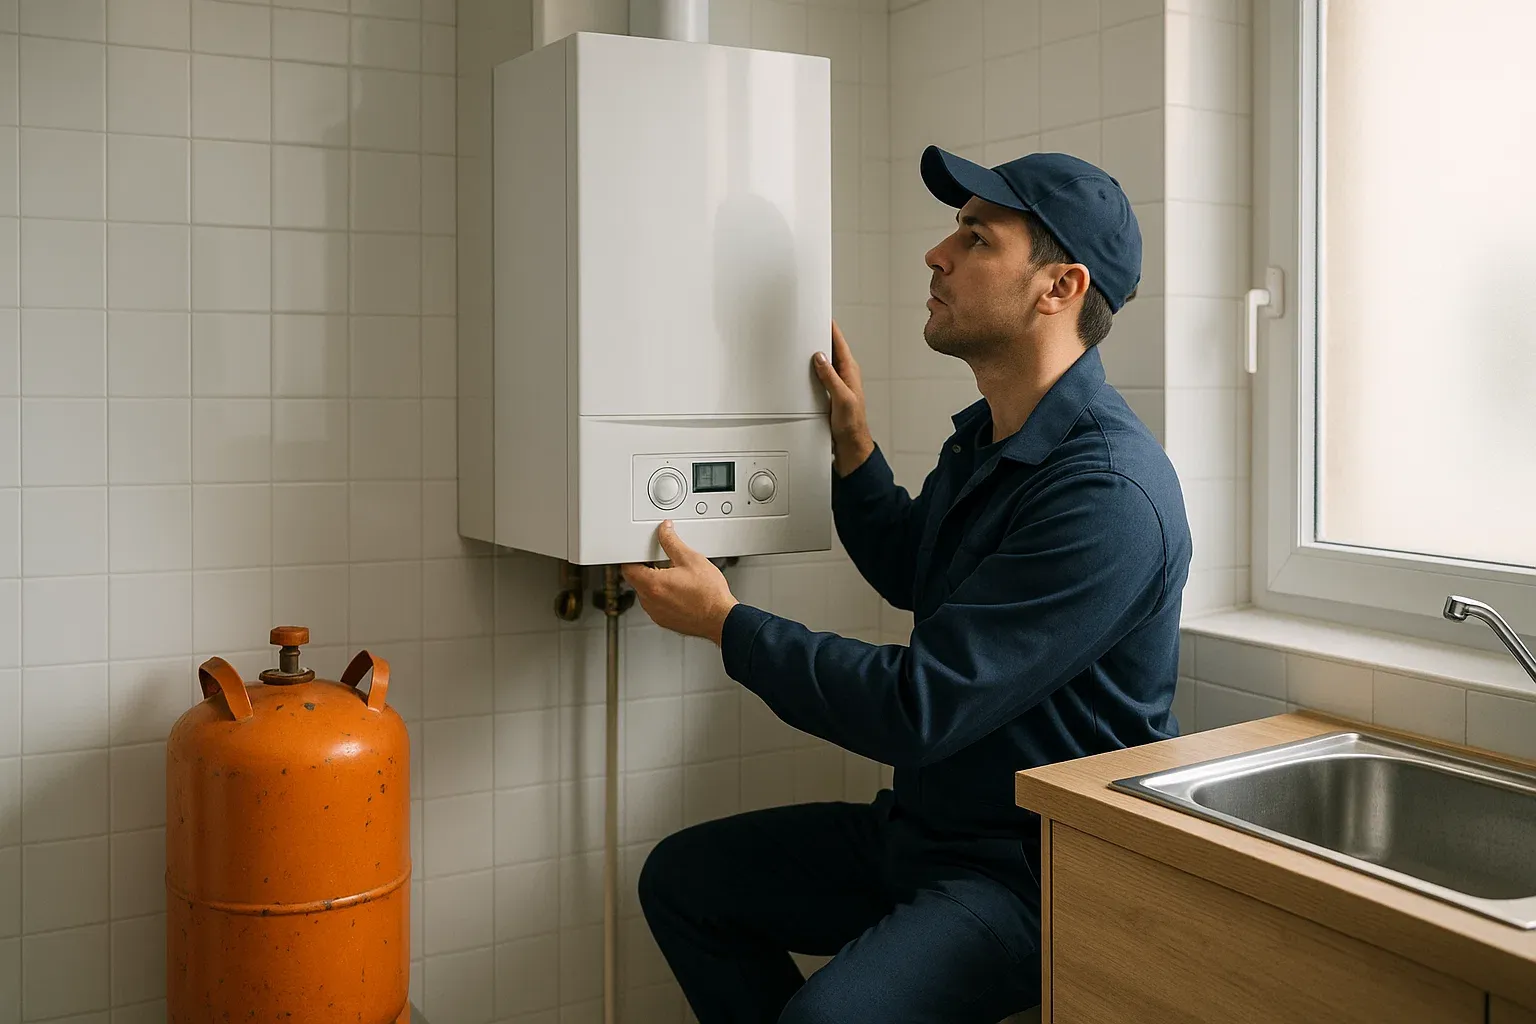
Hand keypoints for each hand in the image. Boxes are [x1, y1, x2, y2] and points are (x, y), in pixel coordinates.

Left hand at [621, 521, 738, 644]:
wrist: (721, 618)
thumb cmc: (709, 594)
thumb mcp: (690, 559)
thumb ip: (672, 542)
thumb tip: (664, 531)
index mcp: (652, 584)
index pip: (627, 568)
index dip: (632, 557)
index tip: (641, 552)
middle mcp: (650, 601)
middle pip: (635, 580)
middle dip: (645, 568)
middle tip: (661, 561)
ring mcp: (656, 613)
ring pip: (645, 593)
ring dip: (653, 583)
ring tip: (673, 576)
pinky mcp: (664, 620)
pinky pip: (655, 604)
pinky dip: (661, 596)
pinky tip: (678, 590)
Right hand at [812, 320, 874, 477]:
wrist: (850, 442)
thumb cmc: (852, 423)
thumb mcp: (841, 398)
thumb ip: (830, 377)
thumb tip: (820, 357)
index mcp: (849, 371)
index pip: (839, 343)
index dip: (831, 328)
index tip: (823, 315)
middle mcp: (844, 374)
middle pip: (831, 349)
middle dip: (821, 336)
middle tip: (809, 323)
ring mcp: (837, 382)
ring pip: (824, 361)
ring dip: (815, 352)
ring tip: (804, 340)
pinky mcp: (830, 391)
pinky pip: (820, 373)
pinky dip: (812, 367)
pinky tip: (805, 366)